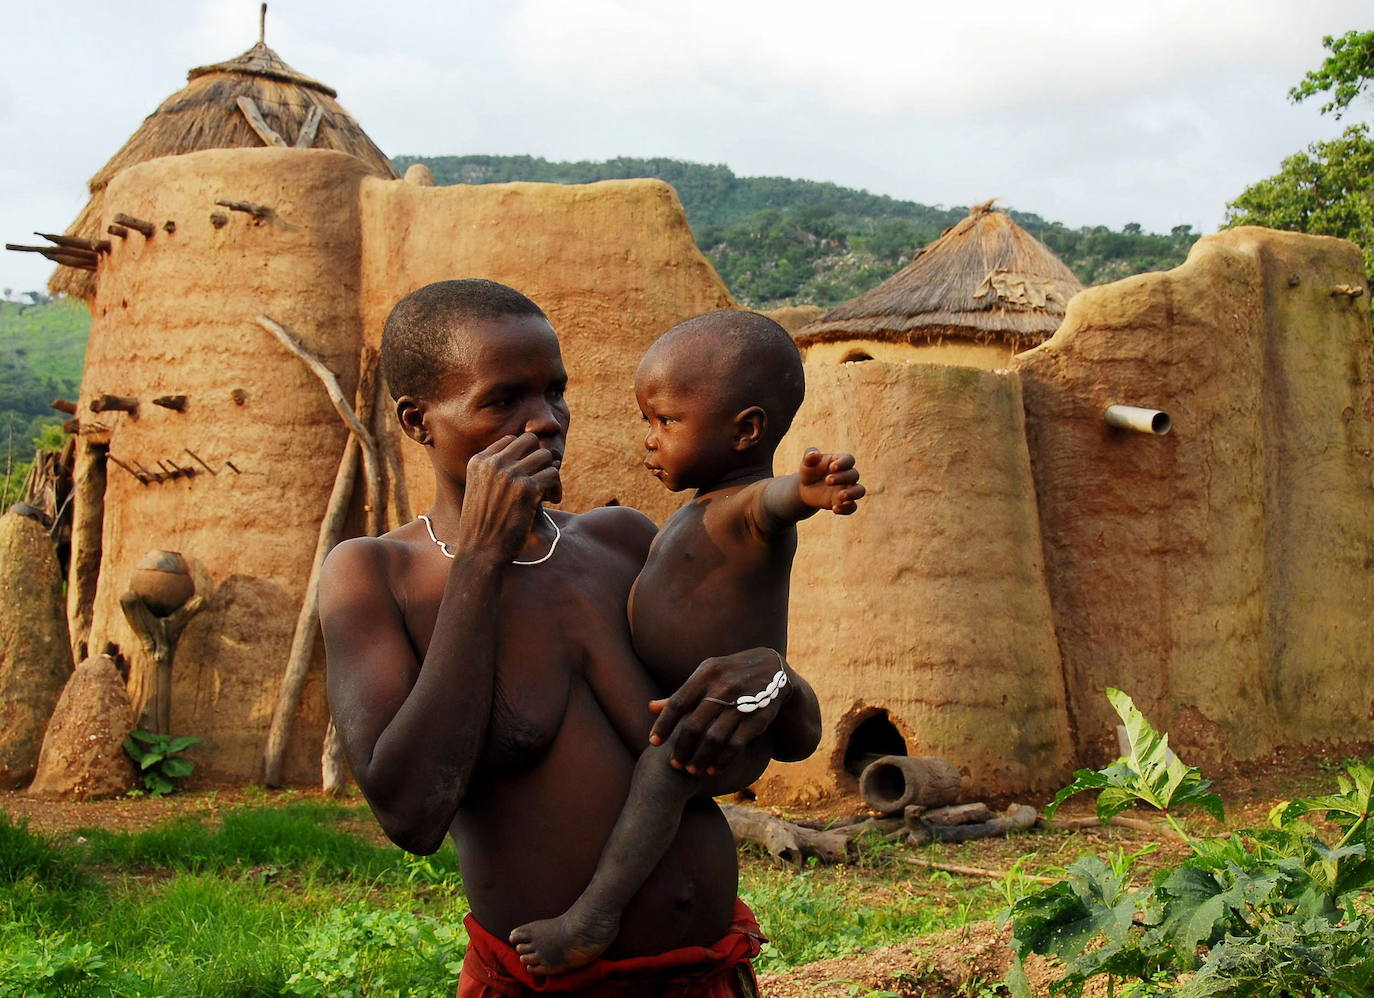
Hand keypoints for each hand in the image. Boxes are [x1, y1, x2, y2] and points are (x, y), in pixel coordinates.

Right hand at [456, 433, 560, 561]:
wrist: (481, 552)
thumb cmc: (483, 526)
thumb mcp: (480, 490)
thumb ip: (496, 471)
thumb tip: (528, 455)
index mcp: (479, 461)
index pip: (511, 441)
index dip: (524, 456)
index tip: (528, 474)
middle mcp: (493, 463)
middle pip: (530, 441)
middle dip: (539, 458)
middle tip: (542, 479)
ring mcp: (510, 474)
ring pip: (545, 456)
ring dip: (550, 473)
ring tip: (548, 492)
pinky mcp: (527, 489)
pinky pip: (553, 474)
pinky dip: (556, 487)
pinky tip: (552, 500)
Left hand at [648, 648, 789, 774]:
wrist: (772, 668)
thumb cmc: (729, 675)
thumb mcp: (706, 676)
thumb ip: (682, 694)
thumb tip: (650, 708)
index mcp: (706, 674)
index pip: (678, 702)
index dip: (664, 724)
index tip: (653, 742)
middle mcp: (723, 686)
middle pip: (694, 724)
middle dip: (681, 748)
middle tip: (674, 764)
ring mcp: (741, 702)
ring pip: (714, 738)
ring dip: (701, 758)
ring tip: (692, 770)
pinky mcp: (758, 717)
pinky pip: (736, 744)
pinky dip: (723, 760)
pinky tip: (714, 769)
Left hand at [798, 449, 863, 514]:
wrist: (806, 489)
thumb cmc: (809, 472)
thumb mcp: (807, 464)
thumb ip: (809, 457)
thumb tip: (812, 454)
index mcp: (840, 462)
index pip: (849, 459)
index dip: (843, 463)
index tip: (832, 467)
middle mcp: (847, 475)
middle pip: (854, 475)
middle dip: (842, 478)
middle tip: (828, 480)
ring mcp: (848, 489)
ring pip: (860, 491)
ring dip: (852, 493)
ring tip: (840, 496)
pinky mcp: (844, 503)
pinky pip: (852, 507)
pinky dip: (846, 509)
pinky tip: (835, 508)